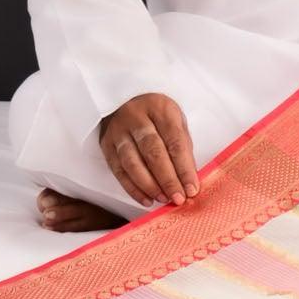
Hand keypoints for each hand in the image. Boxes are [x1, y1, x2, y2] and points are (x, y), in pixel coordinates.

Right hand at [98, 94, 200, 209]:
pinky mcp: (106, 144)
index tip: (192, 188)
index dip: (184, 168)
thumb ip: (182, 148)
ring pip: (132, 163)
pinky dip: (133, 188)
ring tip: (163, 199)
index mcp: (159, 108)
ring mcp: (118, 130)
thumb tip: (188, 181)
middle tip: (178, 197)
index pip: (174, 141)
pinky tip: (146, 199)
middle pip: (153, 152)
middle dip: (167, 179)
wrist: (125, 100)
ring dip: (149, 185)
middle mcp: (136, 117)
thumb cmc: (157, 116)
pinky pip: (118, 170)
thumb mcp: (176, 122)